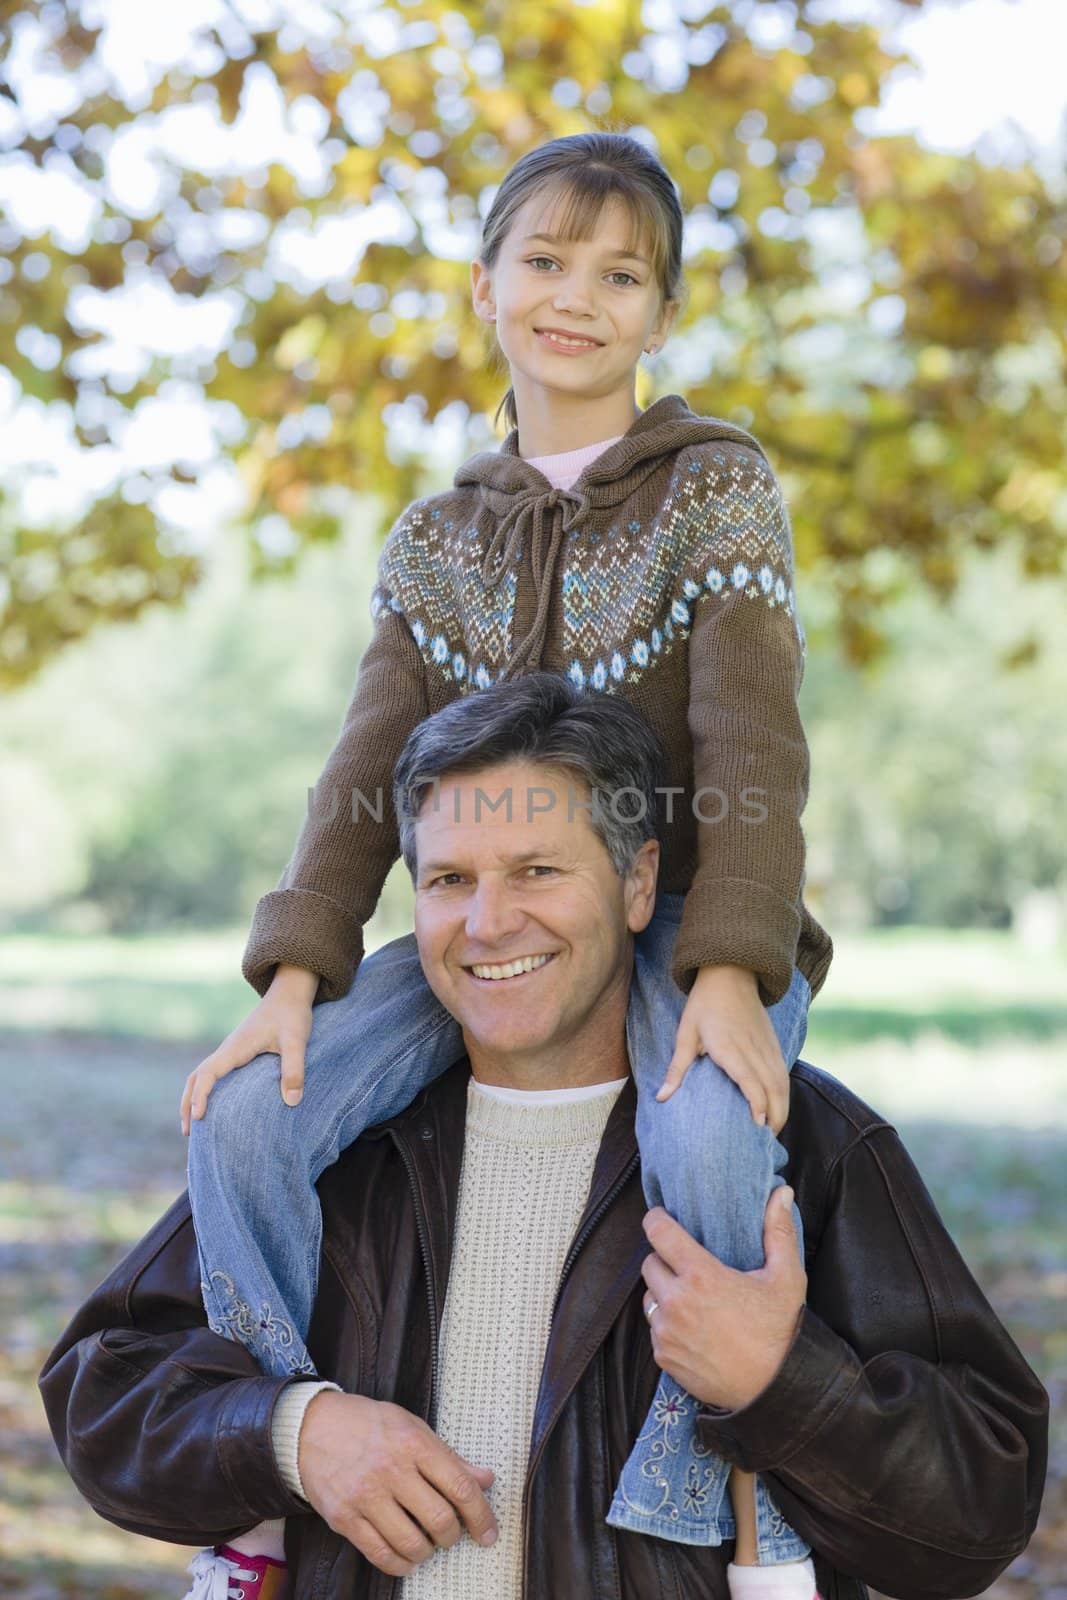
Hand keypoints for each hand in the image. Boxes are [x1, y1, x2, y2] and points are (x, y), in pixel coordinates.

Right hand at [179, 964, 318, 1134]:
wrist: (290, 992)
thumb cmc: (292, 1014)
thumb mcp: (297, 1041)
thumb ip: (294, 1069)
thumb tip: (292, 1101)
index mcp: (236, 1047)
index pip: (208, 1073)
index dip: (200, 1096)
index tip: (197, 1117)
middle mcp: (228, 1049)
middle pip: (196, 1077)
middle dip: (187, 1103)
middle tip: (187, 1132)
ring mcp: (231, 1050)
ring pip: (202, 1074)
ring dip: (193, 1097)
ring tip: (194, 1125)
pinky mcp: (238, 1052)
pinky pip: (214, 1073)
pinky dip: (205, 1089)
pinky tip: (216, 1105)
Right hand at [298, 1391, 497, 1576]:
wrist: (312, 1427)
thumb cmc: (369, 1425)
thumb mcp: (412, 1427)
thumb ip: (449, 1456)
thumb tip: (486, 1480)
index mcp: (413, 1443)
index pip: (459, 1486)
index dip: (481, 1515)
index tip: (489, 1533)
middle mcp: (391, 1469)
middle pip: (439, 1520)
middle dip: (453, 1536)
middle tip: (451, 1534)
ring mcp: (365, 1496)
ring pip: (411, 1543)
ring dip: (427, 1552)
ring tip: (427, 1544)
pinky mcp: (344, 1518)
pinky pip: (380, 1554)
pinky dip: (400, 1564)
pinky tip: (406, 1558)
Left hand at [640, 1190, 805, 1410]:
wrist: (773, 1392)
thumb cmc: (780, 1332)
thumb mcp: (787, 1278)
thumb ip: (779, 1230)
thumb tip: (781, 1191)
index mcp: (701, 1275)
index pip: (657, 1232)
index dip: (657, 1220)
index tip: (663, 1218)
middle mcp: (676, 1302)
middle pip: (648, 1263)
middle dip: (664, 1260)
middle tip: (687, 1265)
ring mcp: (666, 1332)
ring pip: (649, 1297)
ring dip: (663, 1292)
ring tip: (690, 1297)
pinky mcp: (663, 1357)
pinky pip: (653, 1329)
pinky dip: (666, 1324)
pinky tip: (692, 1327)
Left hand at [657, 963, 789, 1131]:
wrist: (730, 973)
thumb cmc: (703, 1005)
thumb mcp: (685, 1033)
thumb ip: (677, 1067)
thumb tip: (661, 1097)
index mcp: (730, 1048)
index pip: (751, 1081)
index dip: (758, 1106)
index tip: (758, 1127)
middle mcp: (753, 1049)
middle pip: (773, 1088)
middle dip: (775, 1116)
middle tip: (766, 1141)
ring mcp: (767, 1046)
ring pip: (782, 1082)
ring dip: (782, 1108)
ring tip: (774, 1131)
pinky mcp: (773, 1043)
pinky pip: (783, 1072)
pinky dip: (784, 1093)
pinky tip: (778, 1107)